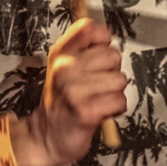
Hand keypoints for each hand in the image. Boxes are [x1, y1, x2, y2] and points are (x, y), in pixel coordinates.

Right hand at [17, 19, 127, 165]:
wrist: (46, 137)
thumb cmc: (62, 100)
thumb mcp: (65, 66)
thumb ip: (83, 47)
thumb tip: (107, 34)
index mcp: (61, 53)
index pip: (89, 29)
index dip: (103, 40)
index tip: (99, 54)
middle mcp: (65, 67)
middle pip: (112, 55)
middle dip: (111, 71)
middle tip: (96, 85)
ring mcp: (74, 89)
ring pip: (119, 79)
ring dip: (114, 92)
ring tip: (98, 98)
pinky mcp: (86, 111)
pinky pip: (119, 101)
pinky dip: (115, 109)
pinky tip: (101, 111)